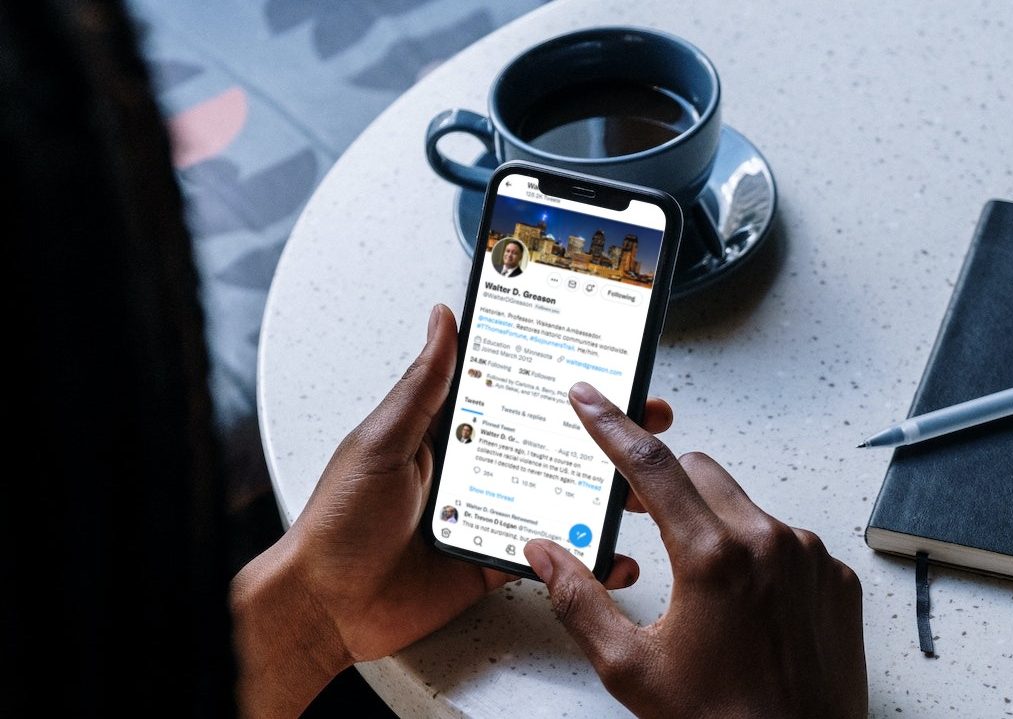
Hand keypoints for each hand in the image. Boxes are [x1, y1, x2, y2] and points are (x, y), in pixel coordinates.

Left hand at [231, 306, 672, 716]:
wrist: (326, 606)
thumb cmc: (340, 520)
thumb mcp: (383, 441)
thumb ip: (422, 386)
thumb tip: (442, 320)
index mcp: (453, 431)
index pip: (519, 393)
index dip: (563, 381)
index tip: (606, 365)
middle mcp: (479, 467)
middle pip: (554, 443)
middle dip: (605, 433)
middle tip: (647, 418)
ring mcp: (494, 515)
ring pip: (562, 496)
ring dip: (606, 491)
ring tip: (641, 487)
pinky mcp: (498, 561)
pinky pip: (552, 555)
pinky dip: (585, 556)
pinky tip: (613, 553)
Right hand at [524, 383, 867, 718]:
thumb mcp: (631, 668)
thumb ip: (580, 600)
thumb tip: (545, 553)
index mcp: (713, 558)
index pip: (651, 466)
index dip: (612, 427)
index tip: (591, 400)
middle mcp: (769, 543)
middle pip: (700, 472)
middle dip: (663, 483)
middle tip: (637, 514)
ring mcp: (809, 558)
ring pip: (744, 505)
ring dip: (712, 522)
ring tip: (698, 583)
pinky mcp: (835, 578)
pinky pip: (786, 540)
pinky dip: (757, 553)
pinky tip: (743, 602)